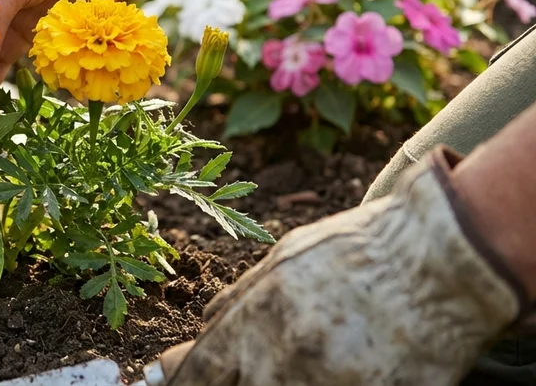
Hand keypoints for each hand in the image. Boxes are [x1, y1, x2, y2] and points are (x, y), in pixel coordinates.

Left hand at [139, 147, 524, 385]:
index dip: (184, 378)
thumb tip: (207, 323)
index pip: (201, 371)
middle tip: (247, 370)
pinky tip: (335, 373)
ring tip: (296, 365)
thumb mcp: (285, 259)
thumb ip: (241, 297)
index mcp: (257, 319)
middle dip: (233, 382)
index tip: (178, 379)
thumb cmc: (363, 250)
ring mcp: (328, 385)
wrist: (443, 262)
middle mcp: (284, 359)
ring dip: (278, 383)